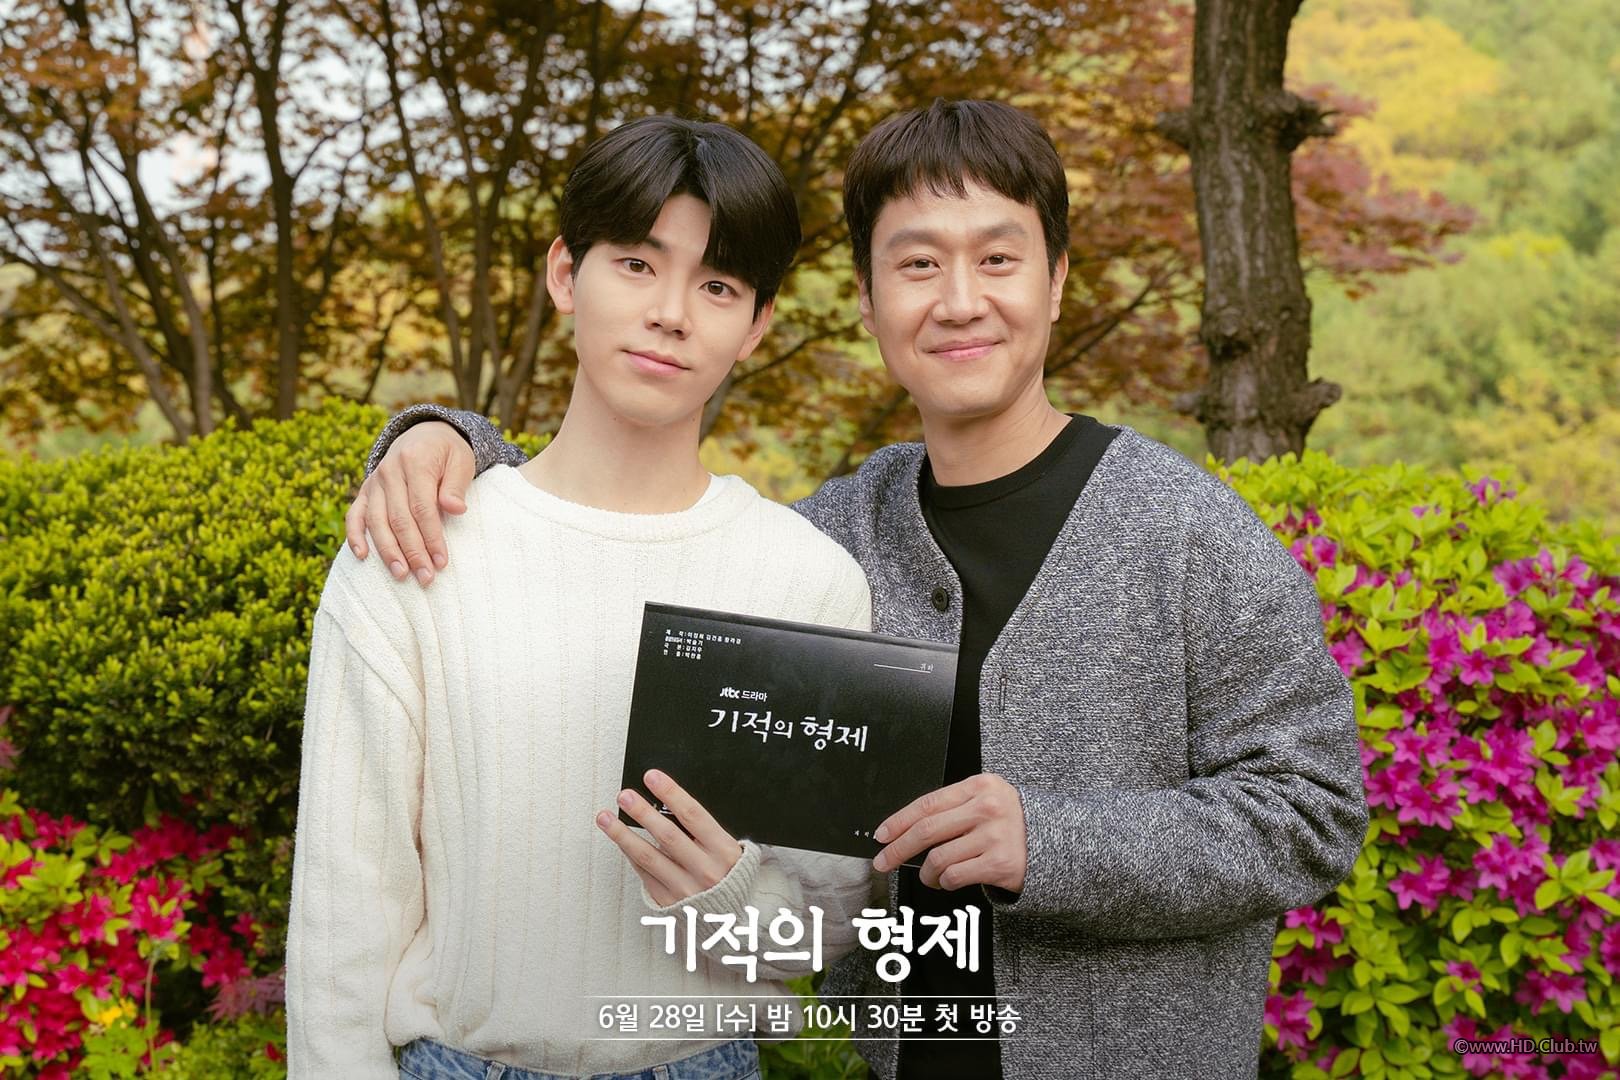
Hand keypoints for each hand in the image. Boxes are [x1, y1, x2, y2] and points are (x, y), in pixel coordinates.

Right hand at [344, 421, 474, 584]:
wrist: (423, 434)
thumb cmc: (447, 453)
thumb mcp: (461, 461)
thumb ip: (456, 486)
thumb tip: (456, 509)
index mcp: (415, 463)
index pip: (423, 508)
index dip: (432, 537)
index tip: (442, 562)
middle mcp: (390, 472)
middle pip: (400, 519)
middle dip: (413, 552)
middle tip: (426, 578)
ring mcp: (374, 482)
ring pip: (377, 521)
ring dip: (388, 551)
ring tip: (401, 575)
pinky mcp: (366, 490)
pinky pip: (355, 514)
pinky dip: (355, 535)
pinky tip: (362, 556)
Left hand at [596, 769, 743, 905]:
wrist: (728, 921)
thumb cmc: (728, 878)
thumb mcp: (729, 851)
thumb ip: (705, 831)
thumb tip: (670, 803)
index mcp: (723, 851)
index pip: (693, 815)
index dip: (671, 793)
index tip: (652, 777)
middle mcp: (704, 870)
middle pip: (667, 835)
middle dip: (643, 812)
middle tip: (624, 795)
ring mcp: (684, 888)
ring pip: (648, 856)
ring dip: (623, 834)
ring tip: (606, 817)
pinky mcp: (667, 902)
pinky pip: (644, 874)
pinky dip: (630, 854)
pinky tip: (619, 839)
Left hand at [871, 773, 1027, 892]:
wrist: (1056, 842)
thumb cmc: (1013, 823)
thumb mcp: (987, 800)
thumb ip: (954, 808)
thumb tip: (905, 830)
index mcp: (979, 786)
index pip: (927, 804)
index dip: (899, 821)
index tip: (881, 834)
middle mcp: (987, 808)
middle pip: (927, 831)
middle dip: (898, 849)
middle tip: (883, 861)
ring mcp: (995, 836)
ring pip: (938, 859)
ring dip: (927, 873)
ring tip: (931, 876)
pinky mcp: (1000, 863)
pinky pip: (955, 876)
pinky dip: (946, 882)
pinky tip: (949, 881)